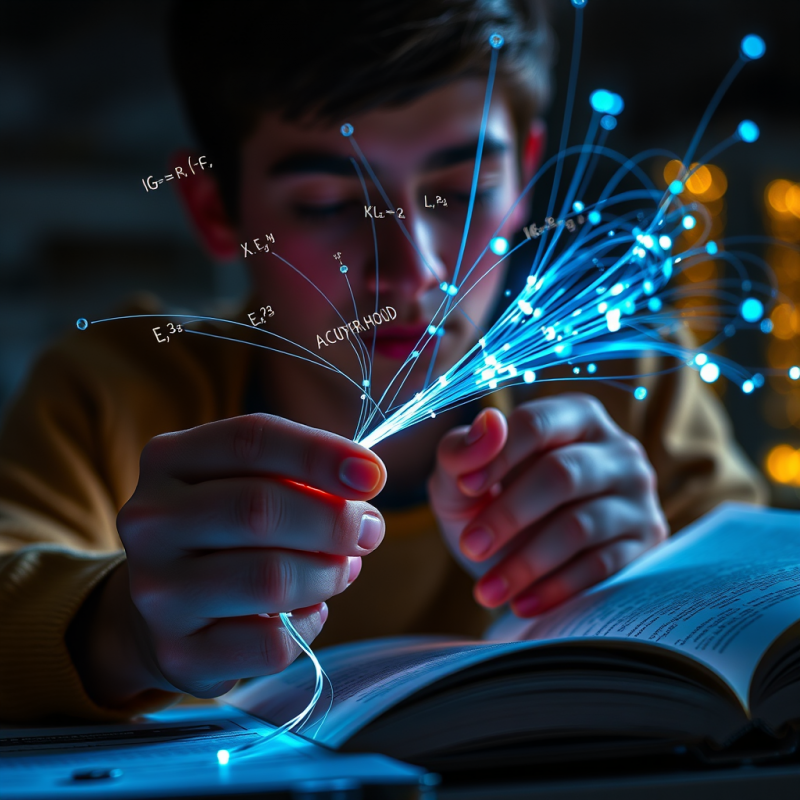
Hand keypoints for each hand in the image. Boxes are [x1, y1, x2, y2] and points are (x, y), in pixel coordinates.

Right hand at [76, 414, 385, 705]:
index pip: (250, 439)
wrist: (162, 610)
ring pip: (270, 579)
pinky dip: (308, 623)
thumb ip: (301, 474)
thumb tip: (364, 490)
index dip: (320, 453)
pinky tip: (307, 611)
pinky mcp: (178, 654)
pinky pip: (272, 642)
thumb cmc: (227, 532)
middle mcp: (149, 521)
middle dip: (333, 521)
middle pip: (260, 508)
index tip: (373, 474)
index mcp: (169, 459)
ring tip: (342, 570)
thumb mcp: (249, 482)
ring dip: (328, 574)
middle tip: (369, 531)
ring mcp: (156, 592)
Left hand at [428, 395, 667, 617]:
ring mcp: (637, 497)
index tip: (464, 489)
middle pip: (562, 475)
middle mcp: (616, 449)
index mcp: (573, 416)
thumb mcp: (459, 479)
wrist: (512, 557)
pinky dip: (555, 588)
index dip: (498, 456)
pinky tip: (521, 603)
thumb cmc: (484, 504)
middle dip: (509, 514)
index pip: (537, 424)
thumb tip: (489, 423)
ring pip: (580, 526)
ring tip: (486, 591)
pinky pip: (601, 567)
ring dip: (526, 562)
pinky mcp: (645, 544)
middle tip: (471, 547)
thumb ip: (461, 450)